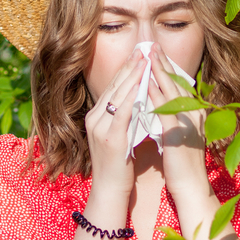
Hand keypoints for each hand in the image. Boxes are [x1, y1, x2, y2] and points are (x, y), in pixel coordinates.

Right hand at [84, 50, 144, 193]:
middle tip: (142, 49)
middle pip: (114, 87)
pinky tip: (141, 86)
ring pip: (118, 95)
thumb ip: (124, 118)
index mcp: (96, 117)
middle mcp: (95, 119)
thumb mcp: (118, 136)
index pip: (112, 87)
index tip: (138, 54)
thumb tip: (139, 100)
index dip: (125, 70)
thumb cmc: (118, 166)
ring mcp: (101, 127)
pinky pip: (123, 112)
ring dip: (133, 76)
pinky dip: (133, 97)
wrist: (109, 190)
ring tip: (144, 60)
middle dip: (130, 67)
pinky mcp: (111, 138)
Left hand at [146, 44, 211, 197]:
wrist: (189, 186)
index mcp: (194, 113)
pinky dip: (155, 96)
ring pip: (172, 92)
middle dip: (163, 63)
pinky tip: (145, 85)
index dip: (167, 67)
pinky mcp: (178, 134)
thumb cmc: (182, 162)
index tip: (155, 52)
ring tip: (147, 56)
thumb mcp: (178, 134)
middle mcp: (194, 114)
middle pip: (177, 82)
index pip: (179, 85)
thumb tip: (158, 102)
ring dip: (159, 72)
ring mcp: (188, 123)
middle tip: (151, 45)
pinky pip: (165, 111)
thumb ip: (171, 117)